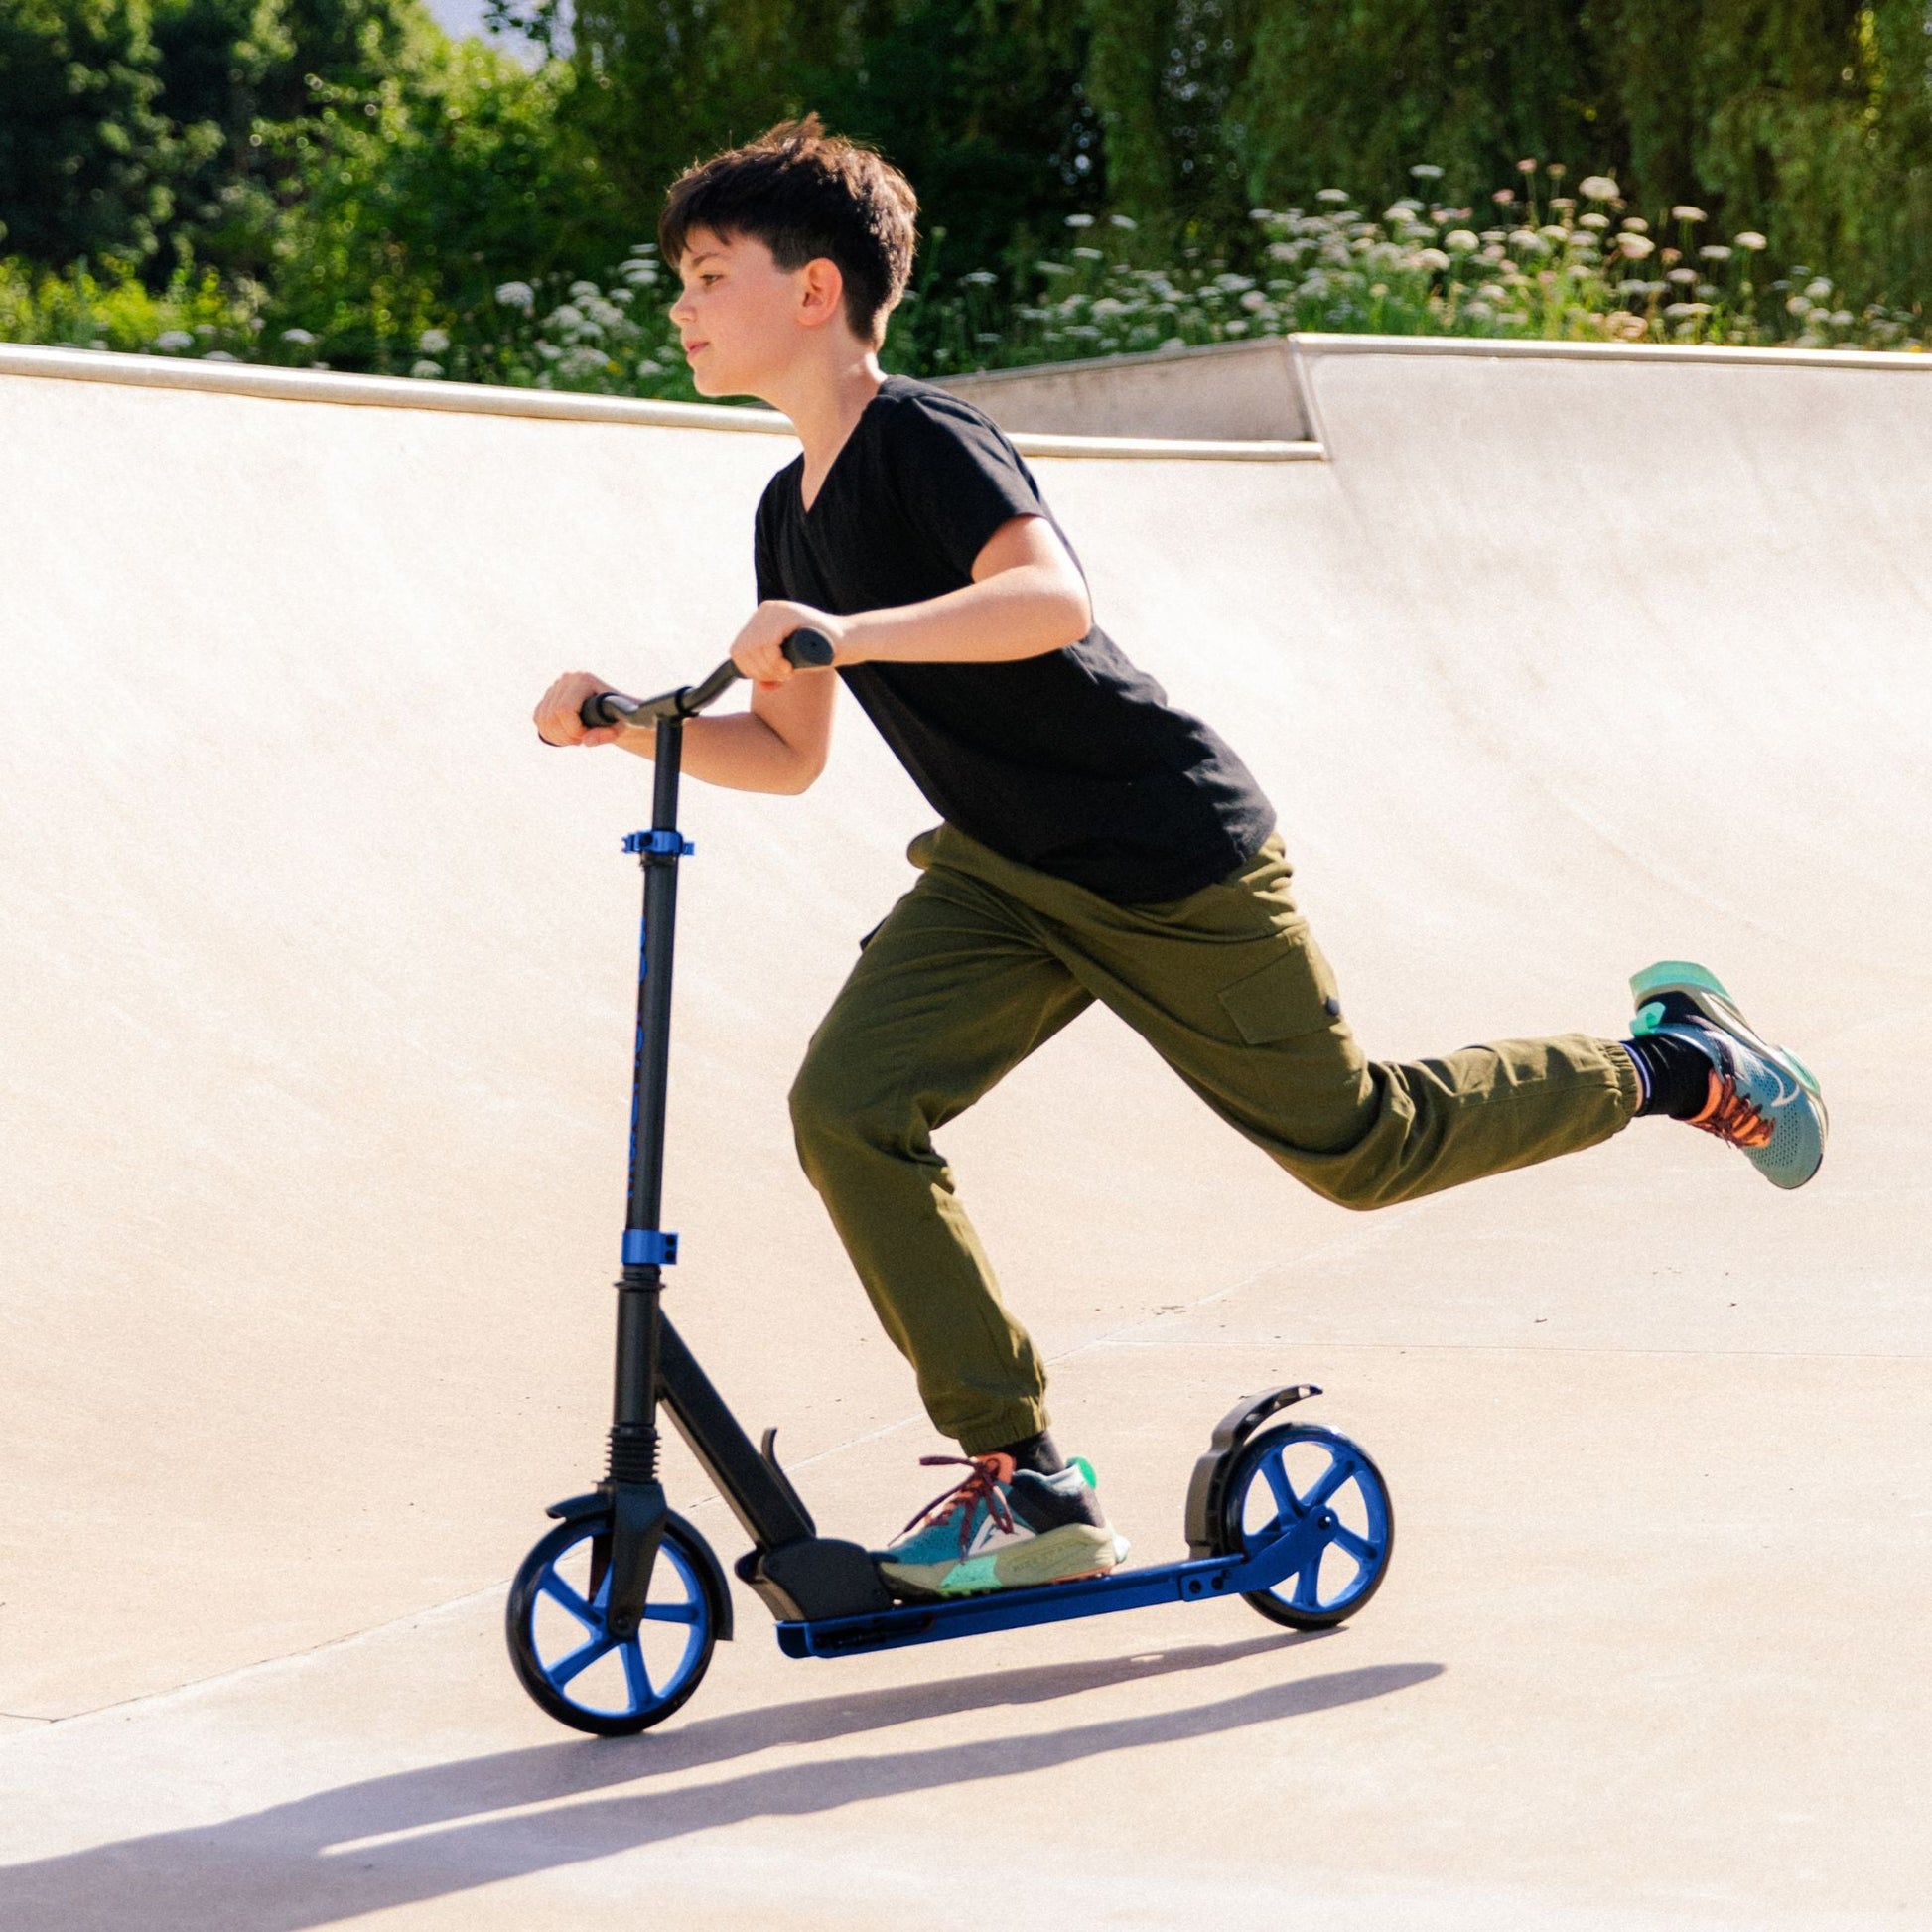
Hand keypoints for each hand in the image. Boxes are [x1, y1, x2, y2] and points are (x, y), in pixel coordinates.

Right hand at [534, 670, 627, 747]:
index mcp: (584, 680)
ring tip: (577, 738)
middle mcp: (566, 679)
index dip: (575, 730)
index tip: (590, 735)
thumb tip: (587, 741)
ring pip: (542, 720)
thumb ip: (607, 734)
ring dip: (559, 737)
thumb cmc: (622, 718)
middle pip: (550, 717)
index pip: (564, 710)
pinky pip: (538, 719)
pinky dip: (550, 733)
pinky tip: (567, 735)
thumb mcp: (621, 727)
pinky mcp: (548, 697)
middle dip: (567, 735)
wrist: (617, 712)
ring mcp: (555, 687)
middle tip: (583, 739)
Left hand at [729, 601, 848, 685]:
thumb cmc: (819, 653)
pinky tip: (790, 667)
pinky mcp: (789, 614)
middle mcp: (766, 610)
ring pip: (755, 647)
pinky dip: (776, 661)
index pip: (738, 648)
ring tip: (788, 672)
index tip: (770, 678)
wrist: (847, 641)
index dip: (750, 670)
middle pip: (744, 649)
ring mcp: (777, 610)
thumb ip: (775, 671)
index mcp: (761, 619)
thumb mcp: (791, 663)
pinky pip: (768, 643)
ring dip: (769, 668)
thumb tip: (763, 687)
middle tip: (782, 677)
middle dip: (760, 671)